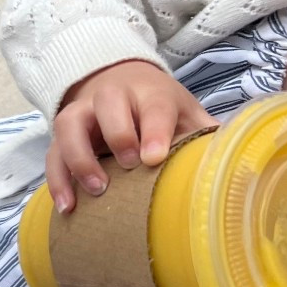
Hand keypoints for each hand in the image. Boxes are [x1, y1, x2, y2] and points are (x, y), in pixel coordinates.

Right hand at [47, 59, 214, 211]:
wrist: (119, 80)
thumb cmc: (158, 107)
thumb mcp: (185, 112)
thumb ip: (204, 133)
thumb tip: (234, 164)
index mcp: (150, 92)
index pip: (153, 105)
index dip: (153, 130)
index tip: (154, 158)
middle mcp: (112, 95)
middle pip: (108, 104)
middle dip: (117, 134)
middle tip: (129, 166)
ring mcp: (83, 112)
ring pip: (70, 125)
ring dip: (80, 157)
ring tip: (96, 190)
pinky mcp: (64, 134)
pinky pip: (53, 152)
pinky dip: (57, 178)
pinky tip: (68, 207)